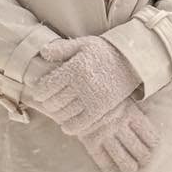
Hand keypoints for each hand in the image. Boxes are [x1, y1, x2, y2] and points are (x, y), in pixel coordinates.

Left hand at [26, 35, 141, 133]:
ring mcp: (93, 99)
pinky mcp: (102, 109)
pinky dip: (69, 126)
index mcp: (75, 68)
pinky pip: (79, 124)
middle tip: (46, 102)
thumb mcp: (83, 44)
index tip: (38, 92)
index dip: (38, 91)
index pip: (47, 86)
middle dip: (46, 103)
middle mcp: (83, 85)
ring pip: (64, 114)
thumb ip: (61, 48)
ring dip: (57, 114)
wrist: (132, 61)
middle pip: (54, 102)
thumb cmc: (105, 51)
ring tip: (56, 110)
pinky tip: (66, 124)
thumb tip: (42, 53)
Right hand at [81, 98, 158, 171]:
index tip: (151, 146)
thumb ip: (136, 104)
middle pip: (140, 152)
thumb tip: (147, 108)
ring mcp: (105, 135)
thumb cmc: (105, 93)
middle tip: (143, 160)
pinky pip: (103, 162)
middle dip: (144, 159)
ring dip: (130, 167)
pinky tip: (113, 171)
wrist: (78, 92)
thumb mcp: (124, 94)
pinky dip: (109, 169)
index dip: (153, 145)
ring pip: (124, 161)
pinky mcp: (90, 142)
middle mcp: (120, 126)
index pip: (151, 138)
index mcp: (132, 113)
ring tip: (131, 167)